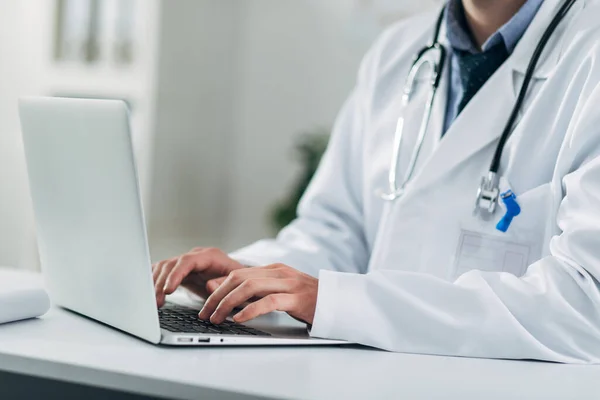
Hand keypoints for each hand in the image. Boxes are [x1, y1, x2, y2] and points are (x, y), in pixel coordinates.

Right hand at [152, 247, 244, 306]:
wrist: (238, 279)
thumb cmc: (239, 281)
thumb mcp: (237, 282)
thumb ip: (224, 283)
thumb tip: (208, 285)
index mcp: (209, 256)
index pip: (187, 261)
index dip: (175, 274)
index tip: (168, 290)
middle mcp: (195, 256)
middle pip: (171, 264)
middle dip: (161, 283)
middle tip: (157, 302)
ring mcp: (186, 262)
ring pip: (164, 268)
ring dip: (155, 284)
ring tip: (154, 303)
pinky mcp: (180, 270)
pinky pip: (162, 271)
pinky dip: (154, 281)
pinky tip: (148, 292)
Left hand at [198, 263, 317, 324]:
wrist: (338, 302)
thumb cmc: (307, 300)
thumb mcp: (278, 291)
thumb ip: (255, 290)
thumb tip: (224, 291)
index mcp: (273, 269)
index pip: (237, 273)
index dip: (218, 287)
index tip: (205, 302)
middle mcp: (279, 272)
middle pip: (239, 278)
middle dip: (218, 296)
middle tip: (206, 313)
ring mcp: (288, 283)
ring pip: (250, 287)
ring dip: (229, 303)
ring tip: (218, 317)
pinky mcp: (297, 298)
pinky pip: (269, 301)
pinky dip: (251, 309)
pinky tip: (239, 318)